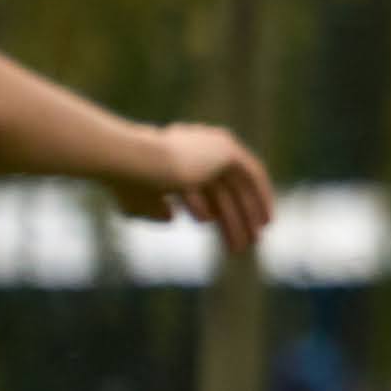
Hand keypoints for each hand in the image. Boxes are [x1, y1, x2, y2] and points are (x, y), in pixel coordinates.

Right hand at [113, 124, 274, 255]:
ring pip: (237, 187)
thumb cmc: (126, 182)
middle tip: (245, 244)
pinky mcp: (226, 149)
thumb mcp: (138, 201)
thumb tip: (171, 217)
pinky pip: (252, 175)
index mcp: (172, 155)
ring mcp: (211, 146)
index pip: (203, 187)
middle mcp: (195, 147)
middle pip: (223, 190)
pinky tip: (265, 221)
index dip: (214, 210)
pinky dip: (261, 196)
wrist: (135, 163)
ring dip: (247, 215)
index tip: (220, 230)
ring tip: (251, 242)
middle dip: (236, 218)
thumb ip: (154, 208)